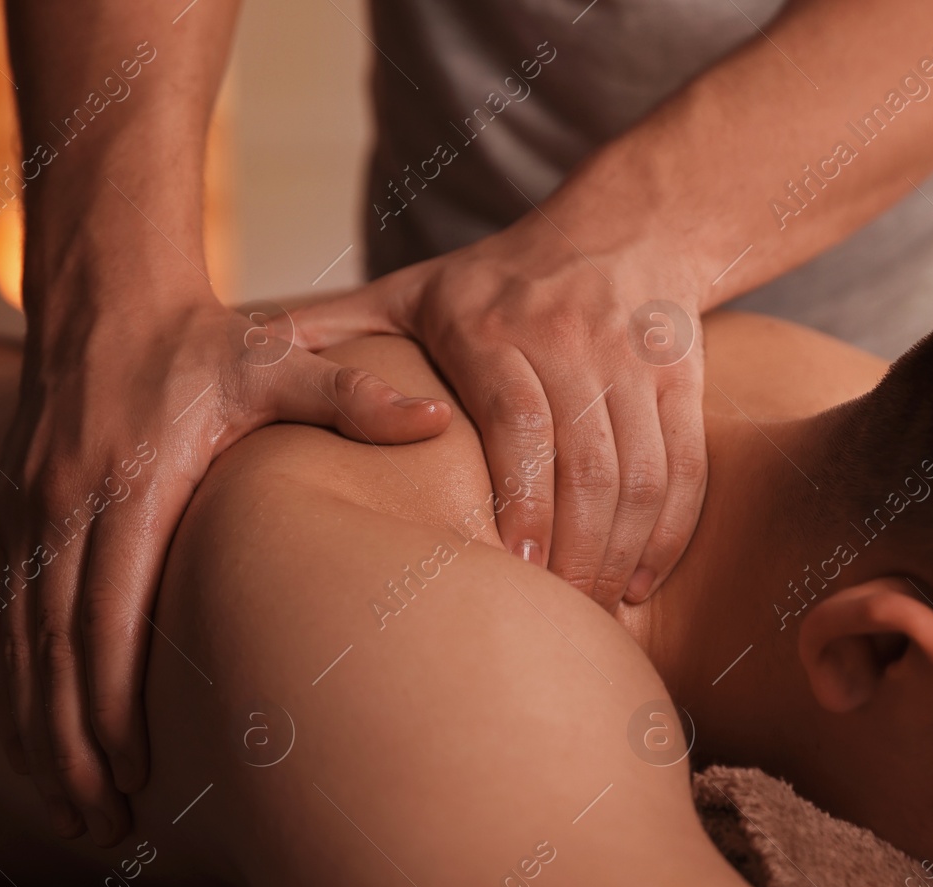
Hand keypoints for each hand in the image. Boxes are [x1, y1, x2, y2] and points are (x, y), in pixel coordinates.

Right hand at [0, 294, 450, 845]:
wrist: (104, 294)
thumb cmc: (200, 342)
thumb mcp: (278, 361)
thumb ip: (353, 395)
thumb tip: (437, 417)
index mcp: (127, 487)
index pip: (106, 613)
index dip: (112, 699)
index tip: (136, 771)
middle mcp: (61, 510)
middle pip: (53, 652)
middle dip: (72, 746)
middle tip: (104, 825)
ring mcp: (25, 517)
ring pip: (16, 648)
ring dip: (35, 735)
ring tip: (69, 812)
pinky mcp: (8, 519)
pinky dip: (7, 689)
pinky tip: (26, 743)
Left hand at [290, 212, 709, 608]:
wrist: (625, 229)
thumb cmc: (496, 280)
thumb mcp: (411, 291)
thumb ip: (335, 329)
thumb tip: (246, 350)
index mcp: (496, 325)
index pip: (520, 421)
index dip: (522, 500)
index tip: (516, 572)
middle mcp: (574, 338)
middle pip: (588, 461)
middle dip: (575, 549)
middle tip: (552, 611)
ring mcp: (637, 359)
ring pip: (643, 471)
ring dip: (623, 550)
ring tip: (595, 608)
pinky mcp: (685, 377)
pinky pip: (686, 465)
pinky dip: (671, 530)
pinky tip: (642, 580)